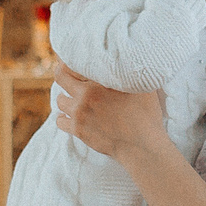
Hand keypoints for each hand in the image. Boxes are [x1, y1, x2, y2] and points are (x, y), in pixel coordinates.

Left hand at [53, 60, 168, 158]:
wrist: (141, 146)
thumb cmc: (145, 115)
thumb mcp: (142, 86)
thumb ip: (130, 72)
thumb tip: (128, 60)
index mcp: (99, 82)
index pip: (73, 65)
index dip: (71, 61)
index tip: (74, 62)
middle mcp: (85, 96)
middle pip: (60, 78)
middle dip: (64, 75)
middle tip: (70, 76)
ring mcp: (80, 114)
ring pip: (60, 101)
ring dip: (66, 97)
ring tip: (74, 98)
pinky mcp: (78, 131)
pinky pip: (60, 121)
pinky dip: (63, 117)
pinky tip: (70, 116)